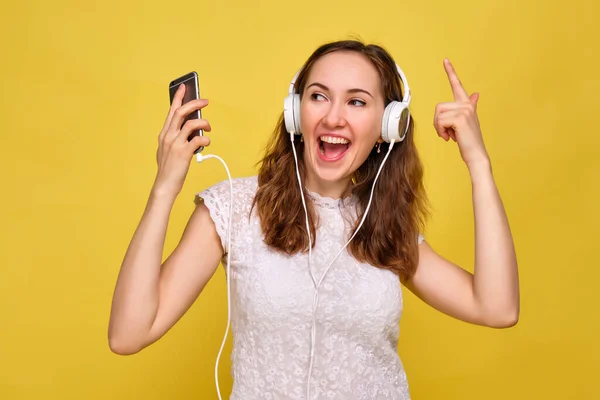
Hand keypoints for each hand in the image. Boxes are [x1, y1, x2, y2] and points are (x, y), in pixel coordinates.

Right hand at [152, 84, 211, 198]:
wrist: (165, 184)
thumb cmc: (169, 168)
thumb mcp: (168, 150)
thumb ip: (176, 139)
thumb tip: (191, 132)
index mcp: (164, 134)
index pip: (171, 111)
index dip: (178, 98)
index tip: (184, 87)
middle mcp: (169, 136)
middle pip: (182, 112)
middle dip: (195, 104)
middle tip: (205, 101)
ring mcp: (176, 143)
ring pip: (192, 123)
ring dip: (204, 123)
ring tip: (208, 128)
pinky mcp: (184, 152)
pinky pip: (199, 140)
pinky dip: (205, 139)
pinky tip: (207, 143)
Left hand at [433, 59, 489, 167]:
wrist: (476, 155)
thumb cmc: (469, 141)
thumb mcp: (467, 122)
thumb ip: (469, 107)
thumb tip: (475, 94)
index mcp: (467, 104)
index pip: (457, 85)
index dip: (451, 72)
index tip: (445, 60)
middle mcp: (467, 104)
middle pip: (439, 107)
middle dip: (438, 122)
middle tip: (447, 133)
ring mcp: (465, 110)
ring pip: (438, 114)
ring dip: (439, 128)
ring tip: (450, 135)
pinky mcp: (460, 118)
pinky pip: (440, 121)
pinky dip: (441, 132)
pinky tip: (450, 138)